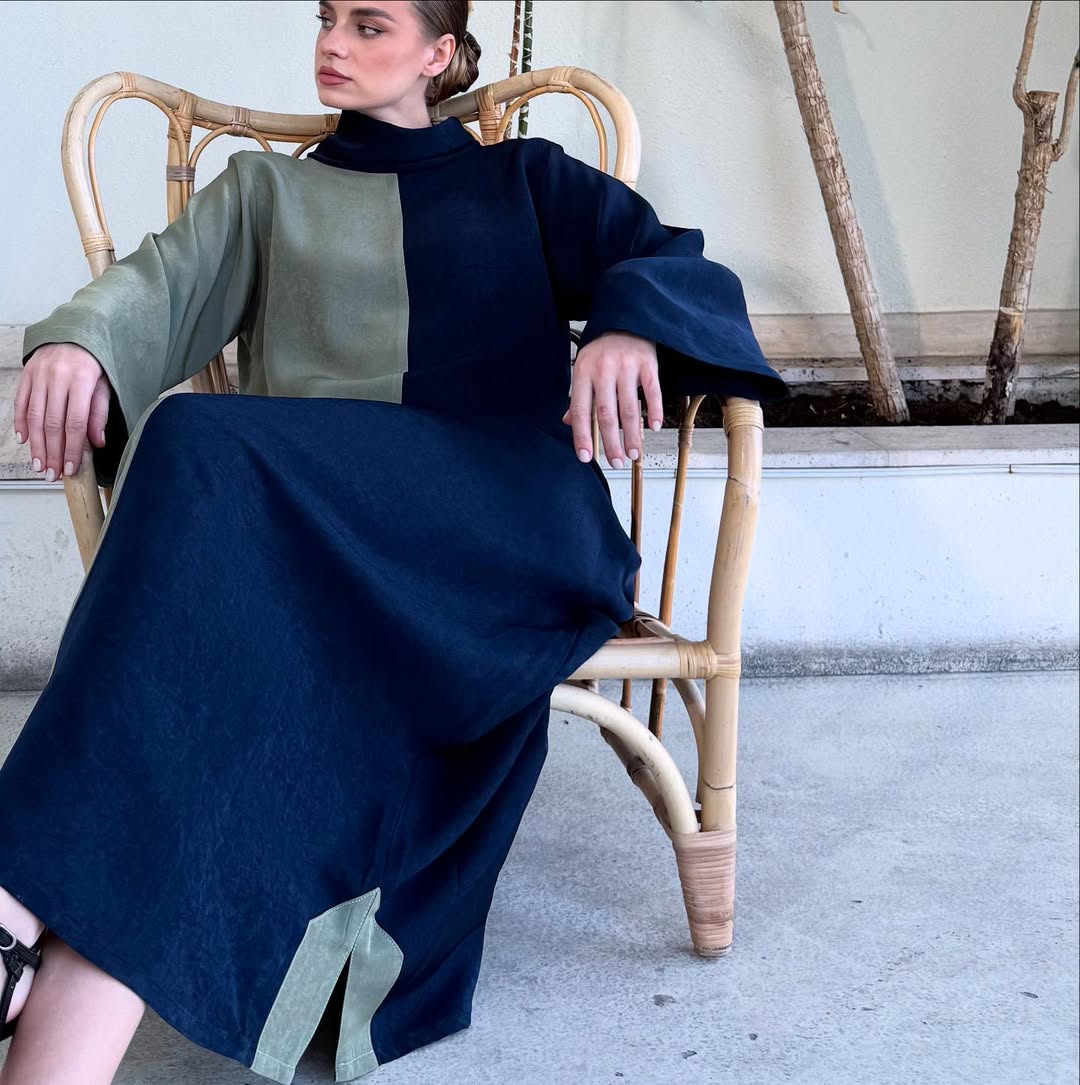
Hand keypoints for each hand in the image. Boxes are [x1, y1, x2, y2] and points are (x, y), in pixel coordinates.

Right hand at [13, 343, 110, 479]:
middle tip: (52, 474)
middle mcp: (58, 377)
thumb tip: (96, 443)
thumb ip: (99, 414)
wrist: (75, 332)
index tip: (70, 468)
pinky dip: (21, 423)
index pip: (76, 423)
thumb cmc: (95, 362)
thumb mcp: (106, 386)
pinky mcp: (27, 374)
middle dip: (52, 452)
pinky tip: (25, 441)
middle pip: (53, 423)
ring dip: (36, 444)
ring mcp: (40, 375)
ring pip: (35, 416)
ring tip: (39, 465)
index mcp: (82, 380)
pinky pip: (21, 402)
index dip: (72, 448)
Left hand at [561, 330, 662, 467]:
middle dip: (611, 443)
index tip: (586, 457)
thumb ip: (579, 397)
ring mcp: (626, 365)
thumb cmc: (603, 350)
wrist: (626, 319)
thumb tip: (569, 422)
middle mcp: (603, 369)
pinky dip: (654, 411)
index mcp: (583, 372)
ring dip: (632, 435)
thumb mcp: (584, 369)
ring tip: (633, 453)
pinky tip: (653, 428)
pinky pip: (652, 392)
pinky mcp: (647, 363)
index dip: (582, 436)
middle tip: (616, 462)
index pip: (580, 410)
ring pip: (629, 408)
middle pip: (606, 414)